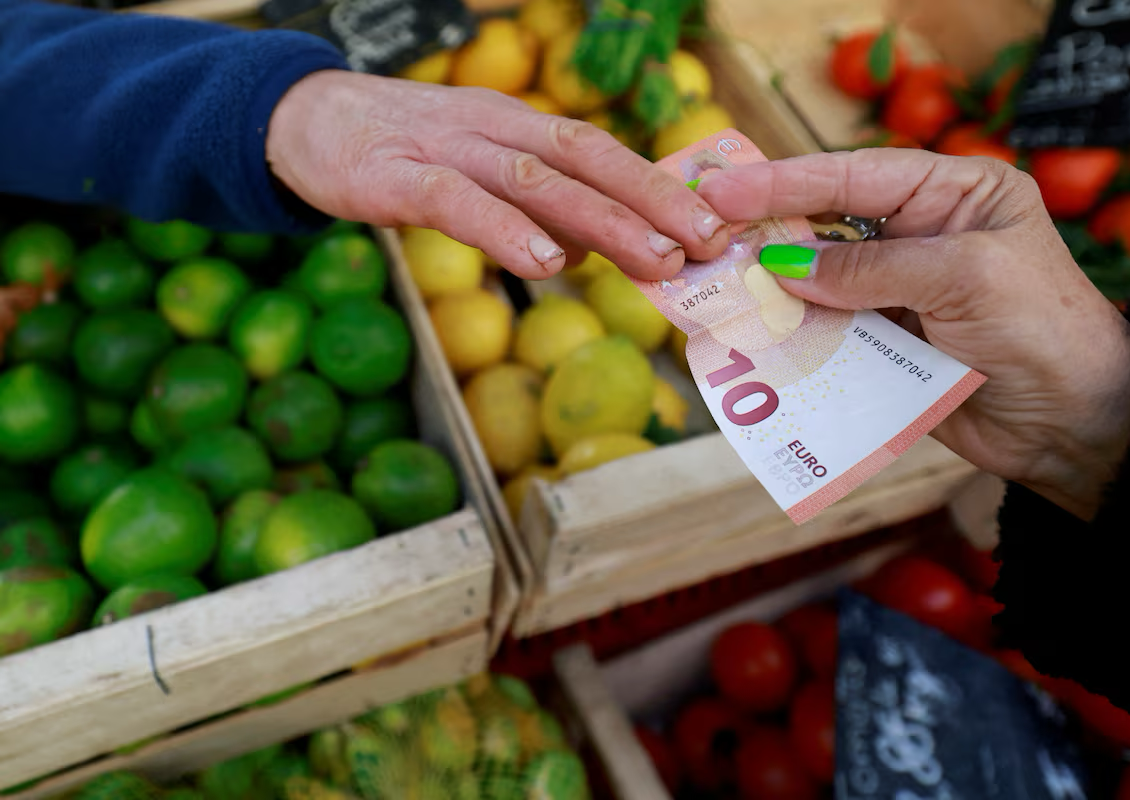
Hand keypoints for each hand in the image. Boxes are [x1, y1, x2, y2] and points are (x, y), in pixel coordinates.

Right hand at [265, 70, 729, 278]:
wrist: (302, 121)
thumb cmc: (401, 153)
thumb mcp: (476, 173)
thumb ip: (530, 208)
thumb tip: (583, 250)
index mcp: (517, 126)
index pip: (600, 152)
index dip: (658, 187)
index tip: (713, 227)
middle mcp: (493, 127)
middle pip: (584, 158)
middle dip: (652, 202)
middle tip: (708, 244)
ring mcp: (445, 147)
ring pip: (534, 177)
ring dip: (602, 219)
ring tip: (655, 258)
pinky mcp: (394, 175)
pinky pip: (457, 201)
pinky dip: (505, 230)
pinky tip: (544, 262)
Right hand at [699, 148, 1129, 519]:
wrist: (1076, 425)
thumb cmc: (1043, 331)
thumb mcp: (964, 278)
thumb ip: (872, 268)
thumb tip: (782, 266)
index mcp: (953, 193)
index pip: (855, 175)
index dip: (784, 181)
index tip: (723, 188)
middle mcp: (920, 234)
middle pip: (825, 223)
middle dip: (766, 230)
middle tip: (703, 232)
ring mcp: (899, 291)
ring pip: (817, 280)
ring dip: (769, 286)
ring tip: (712, 284)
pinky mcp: (885, 343)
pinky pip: (826, 331)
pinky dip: (790, 333)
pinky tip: (752, 332)